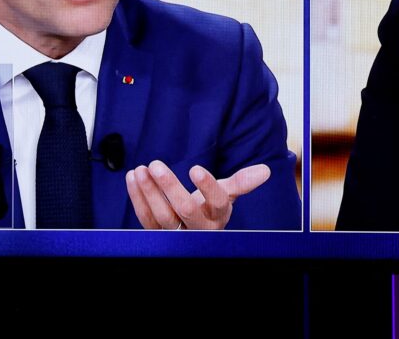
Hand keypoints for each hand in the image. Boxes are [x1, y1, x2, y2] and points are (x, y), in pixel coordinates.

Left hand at [125, 160, 270, 229]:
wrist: (194, 229)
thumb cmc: (210, 206)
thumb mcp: (227, 194)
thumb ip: (241, 182)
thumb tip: (265, 170)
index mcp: (218, 216)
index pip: (216, 202)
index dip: (207, 187)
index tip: (195, 168)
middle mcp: (198, 229)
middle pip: (184, 209)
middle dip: (169, 186)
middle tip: (156, 164)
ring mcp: (176, 233)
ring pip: (161, 215)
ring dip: (148, 191)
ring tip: (141, 169)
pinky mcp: (156, 234)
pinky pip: (145, 218)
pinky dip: (137, 197)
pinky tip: (132, 177)